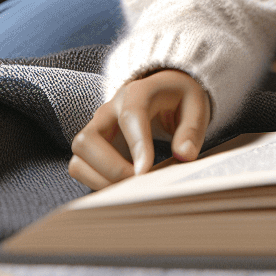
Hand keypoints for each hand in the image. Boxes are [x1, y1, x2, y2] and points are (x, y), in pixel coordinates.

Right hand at [69, 69, 209, 190]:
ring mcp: (97, 127)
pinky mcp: (93, 144)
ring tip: (130, 185)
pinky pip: (80, 165)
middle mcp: (109, 109)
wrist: (164, 89)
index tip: (145, 173)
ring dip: (99, 177)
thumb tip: (183, 155)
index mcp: (138, 92)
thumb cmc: (180, 98)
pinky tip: (122, 184)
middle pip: (87, 139)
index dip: (137, 146)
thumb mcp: (197, 105)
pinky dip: (96, 181)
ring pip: (78, 155)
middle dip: (109, 167)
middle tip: (138, 180)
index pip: (131, 117)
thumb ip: (191, 130)